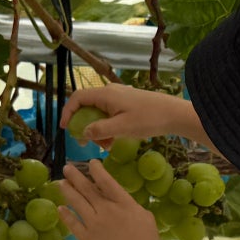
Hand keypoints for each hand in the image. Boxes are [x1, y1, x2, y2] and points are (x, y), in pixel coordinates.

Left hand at [59, 160, 160, 239]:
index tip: (91, 163)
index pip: (107, 181)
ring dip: (67, 191)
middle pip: (87, 189)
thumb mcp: (147, 221)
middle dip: (75, 176)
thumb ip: (133, 208)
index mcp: (124, 204)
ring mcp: (93, 223)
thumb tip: (123, 203)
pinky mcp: (85, 238)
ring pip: (77, 202)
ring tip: (60, 182)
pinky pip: (72, 223)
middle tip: (67, 168)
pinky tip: (60, 208)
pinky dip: (65, 215)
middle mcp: (106, 210)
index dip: (97, 170)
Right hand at [62, 84, 200, 146]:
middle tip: (84, 143)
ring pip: (99, 114)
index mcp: (105, 94)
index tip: (65, 128)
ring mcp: (119, 98)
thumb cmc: (149, 119)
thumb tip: (82, 133)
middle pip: (87, 107)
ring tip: (105, 146)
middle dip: (84, 125)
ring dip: (97, 130)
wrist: (174, 114)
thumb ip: (99, 130)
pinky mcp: (127, 105)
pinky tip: (114, 142)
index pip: (77, 98)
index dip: (67, 112)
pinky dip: (108, 128)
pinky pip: (110, 116)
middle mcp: (110, 93)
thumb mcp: (121, 127)